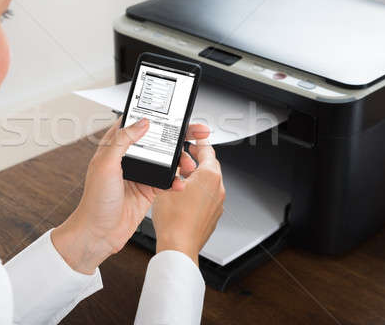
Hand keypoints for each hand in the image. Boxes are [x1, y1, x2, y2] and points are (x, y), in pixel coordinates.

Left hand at [51, 116, 209, 273]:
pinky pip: (168, 180)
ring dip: (181, 160)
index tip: (176, 114)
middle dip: (180, 135)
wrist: (99, 234)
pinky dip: (177, 181)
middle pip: (159, 139)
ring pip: (168, 159)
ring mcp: (141, 173)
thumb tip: (142, 123)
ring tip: (189, 164)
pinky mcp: (149, 189)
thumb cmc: (94, 201)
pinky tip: (181, 183)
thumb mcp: (105, 164)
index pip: (138, 123)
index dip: (157, 116)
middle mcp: (129, 157)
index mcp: (115, 146)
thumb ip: (123, 140)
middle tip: (198, 132)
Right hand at [151, 138, 224, 265]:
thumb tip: (174, 164)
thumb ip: (173, 170)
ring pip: (210, 182)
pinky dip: (200, 193)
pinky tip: (185, 197)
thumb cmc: (173, 220)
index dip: (199, 142)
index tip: (196, 139)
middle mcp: (218, 188)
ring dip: (198, 177)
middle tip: (186, 157)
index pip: (207, 150)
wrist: (178, 246)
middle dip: (198, 159)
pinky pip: (208, 197)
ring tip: (181, 178)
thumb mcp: (166, 185)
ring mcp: (218, 203)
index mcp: (209, 176)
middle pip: (211, 165)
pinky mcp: (214, 215)